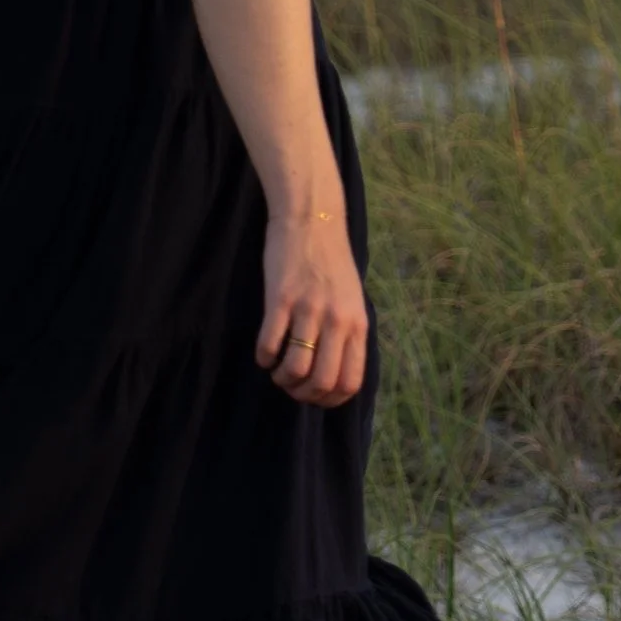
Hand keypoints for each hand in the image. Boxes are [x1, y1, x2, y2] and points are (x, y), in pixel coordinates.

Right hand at [255, 206, 367, 407]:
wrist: (312, 220)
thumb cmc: (331, 262)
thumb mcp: (352, 300)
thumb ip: (347, 333)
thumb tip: (335, 373)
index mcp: (357, 324)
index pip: (350, 381)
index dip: (330, 400)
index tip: (314, 396)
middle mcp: (336, 320)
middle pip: (322, 381)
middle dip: (303, 394)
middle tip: (291, 386)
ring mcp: (309, 309)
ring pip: (296, 367)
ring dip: (282, 380)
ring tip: (276, 372)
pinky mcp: (281, 298)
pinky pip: (270, 343)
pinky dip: (264, 357)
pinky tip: (263, 354)